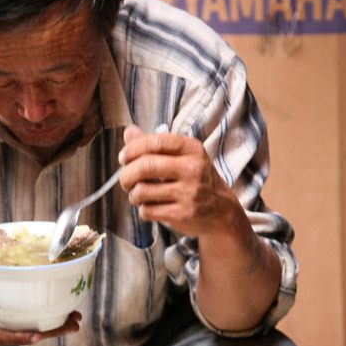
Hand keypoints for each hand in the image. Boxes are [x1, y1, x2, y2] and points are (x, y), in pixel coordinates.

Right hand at [0, 225, 80, 345]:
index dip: (16, 335)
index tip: (37, 335)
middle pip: (21, 338)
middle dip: (48, 332)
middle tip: (73, 323)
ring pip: (26, 336)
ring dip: (51, 330)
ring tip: (75, 321)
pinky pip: (23, 330)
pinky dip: (42, 325)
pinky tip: (61, 317)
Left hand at [118, 124, 236, 239]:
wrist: (221, 211)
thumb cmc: (196, 180)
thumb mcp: (182, 156)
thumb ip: (154, 145)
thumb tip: (129, 131)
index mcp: (192, 149)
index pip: (154, 142)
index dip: (132, 149)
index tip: (123, 158)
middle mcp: (193, 169)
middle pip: (145, 166)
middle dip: (126, 174)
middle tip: (125, 181)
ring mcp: (189, 193)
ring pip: (142, 191)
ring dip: (133, 195)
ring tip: (139, 195)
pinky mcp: (184, 214)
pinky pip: (148, 210)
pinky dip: (143, 210)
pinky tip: (151, 207)